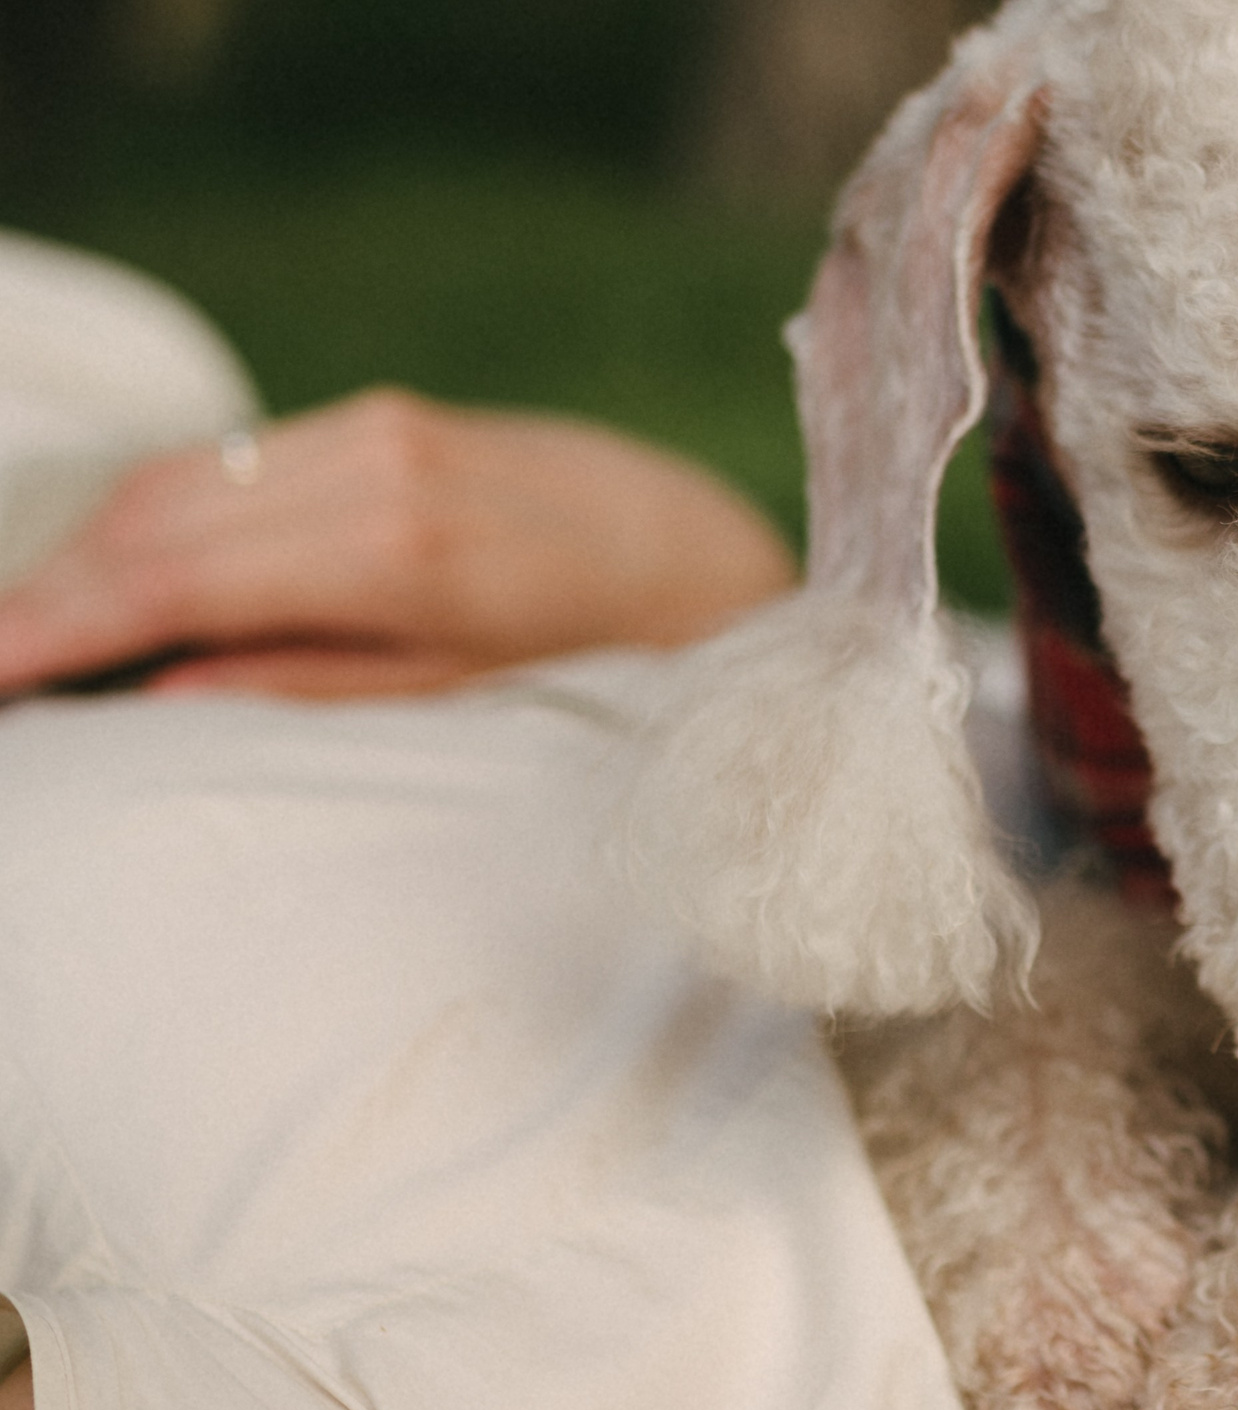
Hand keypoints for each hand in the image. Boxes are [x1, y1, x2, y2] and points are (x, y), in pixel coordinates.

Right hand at [0, 388, 796, 699]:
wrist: (709, 551)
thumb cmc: (614, 652)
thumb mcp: (473, 700)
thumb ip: (315, 688)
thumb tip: (156, 693)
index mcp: (397, 546)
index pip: (167, 576)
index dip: (49, 625)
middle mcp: (374, 463)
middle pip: (149, 517)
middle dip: (45, 590)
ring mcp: (377, 428)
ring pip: (179, 480)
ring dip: (88, 551)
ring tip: (33, 631)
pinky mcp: (385, 420)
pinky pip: (235, 465)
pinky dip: (160, 520)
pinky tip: (122, 576)